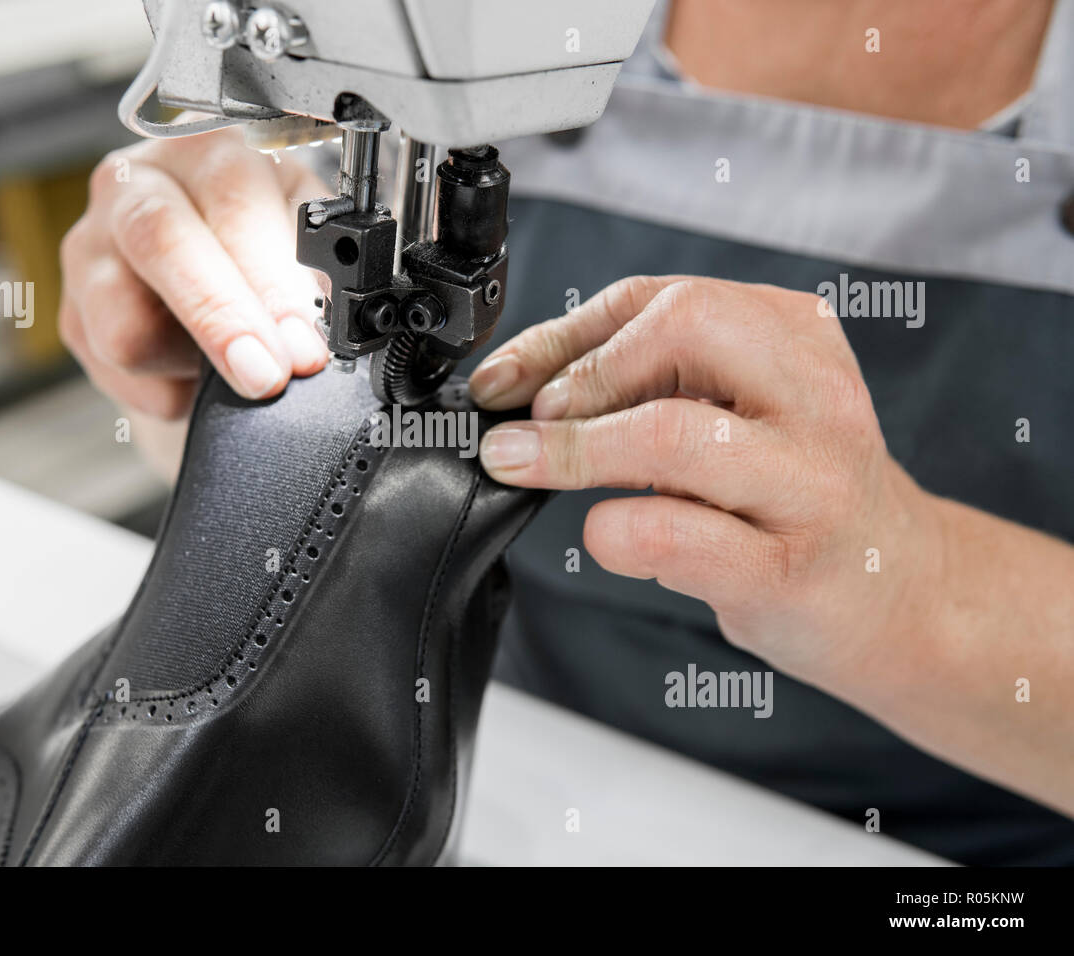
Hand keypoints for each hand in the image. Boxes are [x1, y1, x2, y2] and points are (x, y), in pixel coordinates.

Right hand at [60, 129, 328, 415]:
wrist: (203, 281)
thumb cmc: (259, 246)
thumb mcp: (300, 233)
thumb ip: (316, 265)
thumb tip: (333, 319)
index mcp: (205, 150)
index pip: (233, 201)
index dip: (270, 281)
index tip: (303, 345)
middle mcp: (135, 184)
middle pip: (161, 243)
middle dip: (222, 321)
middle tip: (267, 376)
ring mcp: (91, 248)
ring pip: (126, 325)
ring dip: (192, 363)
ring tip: (231, 362)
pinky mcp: (71, 315)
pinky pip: (118, 372)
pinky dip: (168, 389)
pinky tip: (193, 371)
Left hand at [469, 276, 943, 685]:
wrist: (900, 593)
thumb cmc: (796, 497)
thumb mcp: (741, 413)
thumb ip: (654, 384)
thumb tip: (522, 385)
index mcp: (798, 338)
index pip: (662, 297)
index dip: (561, 335)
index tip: (504, 379)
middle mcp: (815, 396)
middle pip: (679, 329)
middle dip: (580, 374)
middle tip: (528, 423)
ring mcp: (809, 483)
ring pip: (671, 432)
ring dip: (572, 450)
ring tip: (524, 468)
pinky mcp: (789, 568)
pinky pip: (674, 533)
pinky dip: (613, 531)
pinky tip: (607, 535)